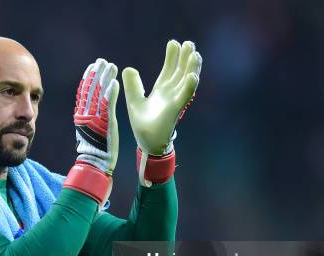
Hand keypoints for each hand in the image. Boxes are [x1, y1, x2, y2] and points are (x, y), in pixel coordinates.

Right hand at [73, 58, 119, 175]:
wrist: (95, 163)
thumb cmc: (95, 150)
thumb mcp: (90, 131)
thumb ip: (90, 118)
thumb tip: (91, 108)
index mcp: (81, 116)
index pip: (83, 93)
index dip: (88, 78)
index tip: (92, 67)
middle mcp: (85, 115)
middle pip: (90, 89)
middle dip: (96, 74)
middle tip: (102, 61)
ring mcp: (95, 118)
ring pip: (99, 94)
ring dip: (105, 78)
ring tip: (110, 66)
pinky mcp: (105, 123)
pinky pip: (107, 105)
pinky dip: (110, 93)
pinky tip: (115, 82)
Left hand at [122, 40, 201, 156]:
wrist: (148, 144)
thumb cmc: (143, 125)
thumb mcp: (134, 102)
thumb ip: (133, 86)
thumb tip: (128, 68)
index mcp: (161, 90)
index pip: (168, 70)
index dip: (172, 57)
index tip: (174, 42)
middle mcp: (170, 94)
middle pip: (180, 72)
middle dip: (185, 58)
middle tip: (189, 43)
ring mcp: (174, 102)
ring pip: (186, 82)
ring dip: (191, 69)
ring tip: (195, 55)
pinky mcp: (174, 111)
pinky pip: (184, 97)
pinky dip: (188, 87)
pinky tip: (192, 76)